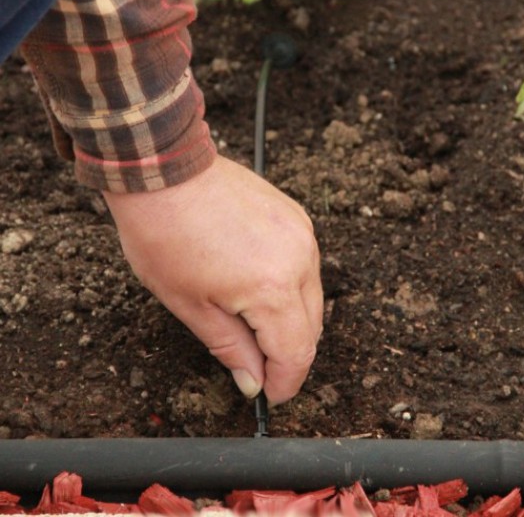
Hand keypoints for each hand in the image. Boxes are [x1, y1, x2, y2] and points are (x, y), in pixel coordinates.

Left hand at [103, 156, 322, 405]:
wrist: (166, 171)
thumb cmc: (166, 235)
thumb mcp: (190, 305)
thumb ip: (230, 348)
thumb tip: (253, 381)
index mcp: (272, 289)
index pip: (296, 352)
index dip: (286, 382)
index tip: (271, 395)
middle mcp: (299, 260)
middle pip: (312, 328)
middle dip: (289, 354)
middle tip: (259, 365)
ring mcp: (302, 234)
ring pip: (313, 297)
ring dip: (291, 320)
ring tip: (254, 323)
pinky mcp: (297, 217)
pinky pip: (306, 266)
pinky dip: (291, 287)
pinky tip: (262, 286)